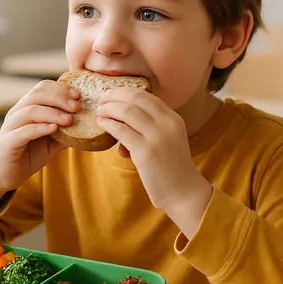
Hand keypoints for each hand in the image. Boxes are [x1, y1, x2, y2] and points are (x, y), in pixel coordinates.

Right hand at [0, 80, 78, 213]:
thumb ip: (65, 134)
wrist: (3, 176)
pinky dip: (40, 128)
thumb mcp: (51, 144)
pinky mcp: (7, 142)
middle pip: (37, 94)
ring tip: (69, 119)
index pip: (42, 88)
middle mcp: (17, 113)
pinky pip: (23, 131)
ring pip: (30, 110)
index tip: (79, 95)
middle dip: (59, 97)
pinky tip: (54, 129)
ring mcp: (10, 127)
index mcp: (27, 108)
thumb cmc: (27, 156)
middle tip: (77, 106)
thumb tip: (87, 127)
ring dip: (52, 112)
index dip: (61, 88)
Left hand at [96, 88, 211, 234]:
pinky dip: (108, 124)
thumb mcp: (168, 140)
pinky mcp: (145, 152)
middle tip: (102, 99)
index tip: (113, 94)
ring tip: (99, 112)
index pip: (146, 95)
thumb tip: (122, 118)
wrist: (183, 192)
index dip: (126, 91)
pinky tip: (101, 124)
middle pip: (135, 98)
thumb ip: (151, 127)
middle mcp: (167, 124)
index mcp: (173, 118)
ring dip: (108, 108)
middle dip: (115, 95)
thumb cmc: (171, 168)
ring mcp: (157, 137)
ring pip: (126, 111)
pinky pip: (121, 130)